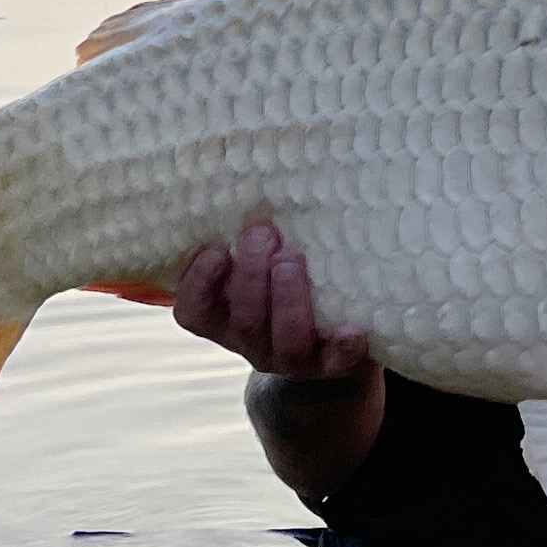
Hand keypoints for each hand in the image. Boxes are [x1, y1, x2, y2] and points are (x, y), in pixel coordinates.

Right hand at [172, 221, 374, 381]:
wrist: (326, 342)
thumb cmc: (279, 286)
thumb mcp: (254, 266)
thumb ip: (245, 242)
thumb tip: (251, 179)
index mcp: (223, 319)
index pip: (194, 312)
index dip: (199, 283)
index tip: (216, 248)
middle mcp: (251, 343)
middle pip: (244, 321)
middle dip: (251, 277)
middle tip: (263, 233)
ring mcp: (290, 360)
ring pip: (285, 341)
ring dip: (288, 300)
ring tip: (293, 258)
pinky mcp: (329, 367)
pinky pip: (335, 362)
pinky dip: (342, 347)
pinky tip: (353, 329)